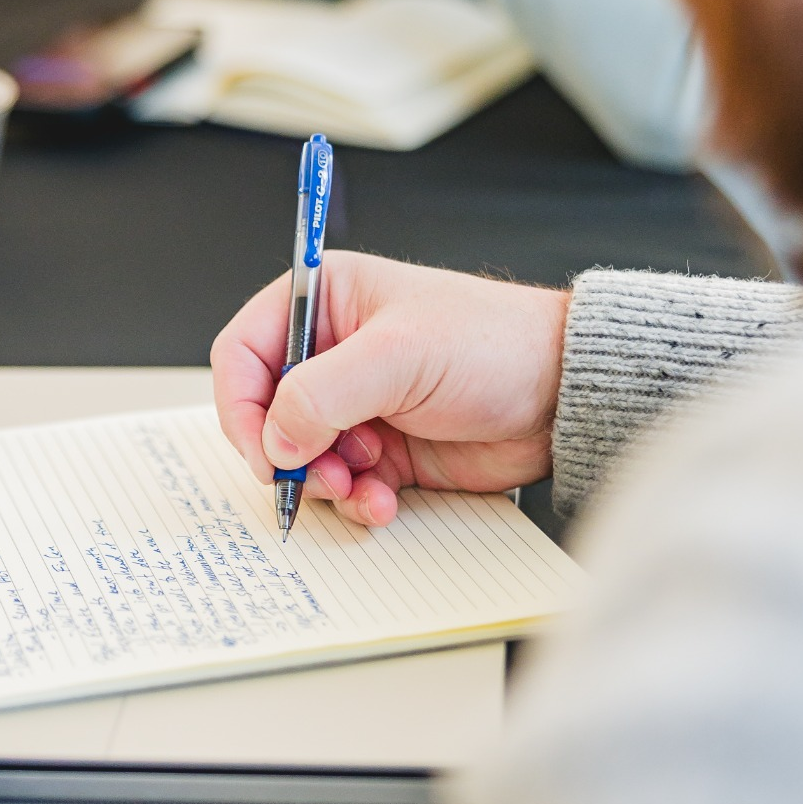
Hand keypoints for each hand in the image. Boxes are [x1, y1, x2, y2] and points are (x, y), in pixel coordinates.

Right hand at [212, 253, 568, 527]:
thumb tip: (274, 441)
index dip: (240, 403)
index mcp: (325, 302)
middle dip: (286, 452)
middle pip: (266, 414)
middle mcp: (333, 354)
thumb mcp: (398, 356)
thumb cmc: (494, 344)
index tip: (261, 448)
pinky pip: (342, 486)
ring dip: (323, 482)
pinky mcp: (382, 452)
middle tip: (315, 473)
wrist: (562, 396)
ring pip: (301, 458)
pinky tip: (383, 501)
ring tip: (358, 483)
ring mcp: (356, 407)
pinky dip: (355, 502)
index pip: (245, 352)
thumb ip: (321, 394)